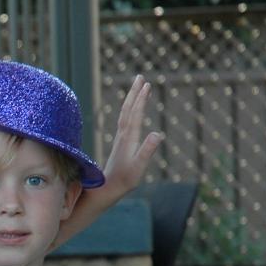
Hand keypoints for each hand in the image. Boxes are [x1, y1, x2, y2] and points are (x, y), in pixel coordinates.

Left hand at [101, 75, 163, 193]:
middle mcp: (123, 135)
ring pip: (125, 113)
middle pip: (128, 109)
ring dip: (132, 99)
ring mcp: (121, 138)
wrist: (107, 188)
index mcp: (128, 138)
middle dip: (134, 93)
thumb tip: (158, 134)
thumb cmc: (124, 180)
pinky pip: (125, 120)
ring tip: (139, 87)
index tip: (146, 84)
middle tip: (140, 77)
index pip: (135, 114)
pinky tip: (132, 109)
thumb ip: (147, 150)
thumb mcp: (139, 167)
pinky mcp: (120, 143)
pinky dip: (130, 110)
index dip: (141, 99)